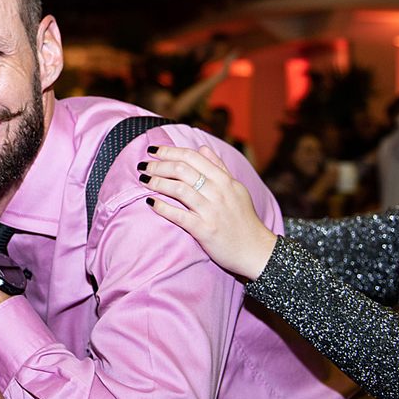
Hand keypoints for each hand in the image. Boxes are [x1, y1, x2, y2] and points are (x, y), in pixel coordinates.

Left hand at [141, 145, 276, 279]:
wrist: (256, 250)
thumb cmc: (244, 219)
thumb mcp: (236, 188)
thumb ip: (219, 167)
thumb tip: (202, 148)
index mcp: (224, 180)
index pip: (192, 157)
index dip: (170, 151)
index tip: (154, 150)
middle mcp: (218, 192)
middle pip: (182, 170)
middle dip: (158, 165)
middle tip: (143, 165)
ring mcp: (212, 211)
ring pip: (179, 189)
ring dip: (157, 182)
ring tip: (143, 180)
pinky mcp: (205, 230)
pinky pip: (179, 215)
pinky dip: (162, 207)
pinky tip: (150, 202)